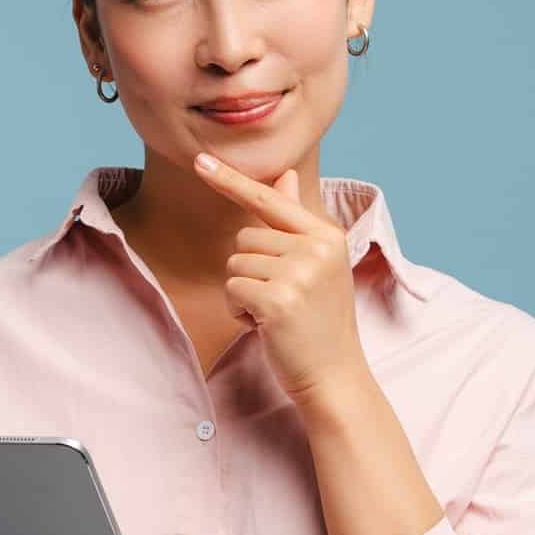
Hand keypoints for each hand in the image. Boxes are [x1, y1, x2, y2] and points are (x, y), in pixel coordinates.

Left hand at [192, 151, 370, 405]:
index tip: (199, 159)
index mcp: (326, 235)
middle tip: (281, 299)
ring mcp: (299, 273)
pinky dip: (239, 311)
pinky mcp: (279, 299)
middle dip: (250, 270)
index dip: (231, 180)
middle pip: (244, 238)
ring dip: (244, 292)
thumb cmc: (319, 322)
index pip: (270, 199)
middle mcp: (316, 248)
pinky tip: (265, 326)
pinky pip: (232, 288)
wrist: (334, 375)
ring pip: (235, 264)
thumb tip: (285, 175)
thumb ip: (295, 221)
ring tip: (275, 313)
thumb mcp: (316, 265)